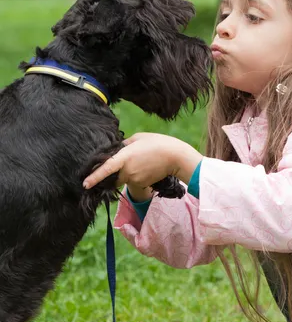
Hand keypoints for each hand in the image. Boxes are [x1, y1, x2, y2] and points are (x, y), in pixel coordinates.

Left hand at [83, 133, 202, 201]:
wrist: (175, 157)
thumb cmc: (158, 143)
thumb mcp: (138, 138)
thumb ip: (124, 144)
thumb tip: (117, 150)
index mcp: (124, 157)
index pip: (106, 168)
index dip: (94, 177)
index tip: (85, 184)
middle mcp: (127, 171)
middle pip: (114, 176)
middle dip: (114, 172)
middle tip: (127, 162)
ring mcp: (135, 179)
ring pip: (125, 178)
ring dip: (128, 172)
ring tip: (142, 160)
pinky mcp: (142, 184)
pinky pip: (134, 181)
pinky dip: (137, 175)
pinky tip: (146, 167)